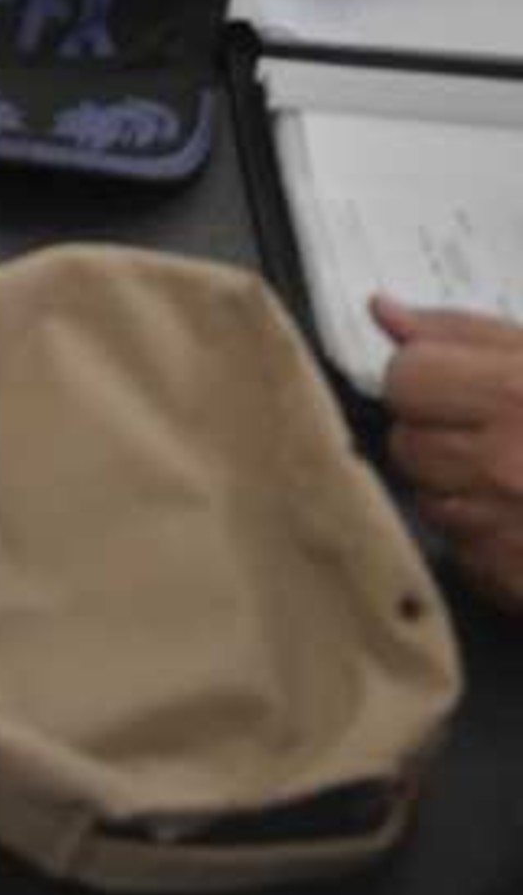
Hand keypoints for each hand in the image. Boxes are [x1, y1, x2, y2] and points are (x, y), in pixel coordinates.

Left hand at [375, 298, 522, 612]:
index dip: (423, 378)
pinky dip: (485, 540)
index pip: (404, 380)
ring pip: (430, 503)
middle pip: (407, 444)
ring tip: (519, 476)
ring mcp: (507, 531)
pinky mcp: (514, 582)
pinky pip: (464, 555)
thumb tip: (384, 312)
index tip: (448, 382)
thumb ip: (464, 333)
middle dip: (436, 435)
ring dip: (459, 490)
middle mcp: (503, 466)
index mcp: (513, 396)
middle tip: (493, 432)